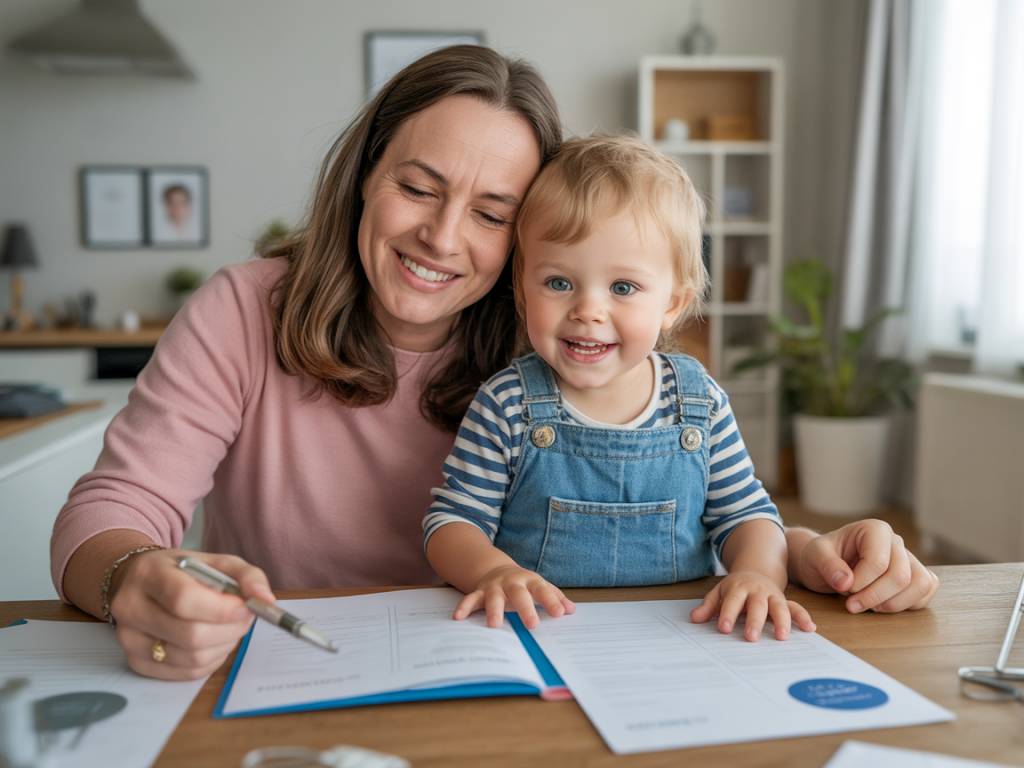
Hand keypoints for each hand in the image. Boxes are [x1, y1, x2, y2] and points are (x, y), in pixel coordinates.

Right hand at [109, 549, 275, 680]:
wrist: (139, 582)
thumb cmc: (183, 572)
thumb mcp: (216, 562)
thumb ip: (247, 576)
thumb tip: (266, 601)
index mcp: (149, 574)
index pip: (184, 599)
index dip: (222, 609)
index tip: (245, 606)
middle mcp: (131, 607)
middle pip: (190, 634)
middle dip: (230, 630)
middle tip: (244, 618)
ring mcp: (129, 639)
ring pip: (190, 659)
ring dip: (223, 646)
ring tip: (229, 628)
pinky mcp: (135, 662)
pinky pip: (184, 674)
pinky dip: (210, 661)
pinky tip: (214, 643)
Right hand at [452, 565, 574, 629]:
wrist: (496, 570)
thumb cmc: (523, 584)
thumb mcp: (540, 586)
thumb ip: (555, 597)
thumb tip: (572, 610)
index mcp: (530, 581)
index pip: (543, 590)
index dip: (551, 601)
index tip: (559, 614)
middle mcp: (511, 582)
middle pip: (519, 594)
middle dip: (525, 608)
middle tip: (532, 625)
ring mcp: (494, 587)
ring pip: (493, 597)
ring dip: (494, 610)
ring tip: (494, 625)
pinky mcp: (479, 592)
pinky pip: (470, 599)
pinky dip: (464, 607)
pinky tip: (458, 617)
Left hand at [690, 570, 814, 640]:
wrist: (755, 572)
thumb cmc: (734, 589)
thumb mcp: (719, 593)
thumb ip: (708, 606)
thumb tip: (694, 619)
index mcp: (738, 587)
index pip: (732, 601)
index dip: (727, 614)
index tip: (723, 629)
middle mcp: (757, 591)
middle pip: (756, 605)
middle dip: (754, 620)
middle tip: (750, 638)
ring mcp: (772, 595)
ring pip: (779, 606)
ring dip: (782, 620)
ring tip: (781, 637)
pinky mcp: (784, 601)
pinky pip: (796, 607)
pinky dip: (803, 617)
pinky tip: (810, 628)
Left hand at [792, 520, 939, 612]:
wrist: (827, 563)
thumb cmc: (821, 556)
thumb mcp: (814, 556)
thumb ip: (827, 564)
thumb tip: (846, 582)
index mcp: (874, 529)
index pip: (878, 562)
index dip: (860, 583)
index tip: (843, 588)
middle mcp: (895, 541)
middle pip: (900, 576)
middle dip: (874, 597)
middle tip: (851, 605)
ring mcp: (908, 558)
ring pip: (920, 584)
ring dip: (893, 604)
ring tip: (869, 606)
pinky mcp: (915, 575)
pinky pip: (925, 592)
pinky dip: (908, 605)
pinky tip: (883, 605)